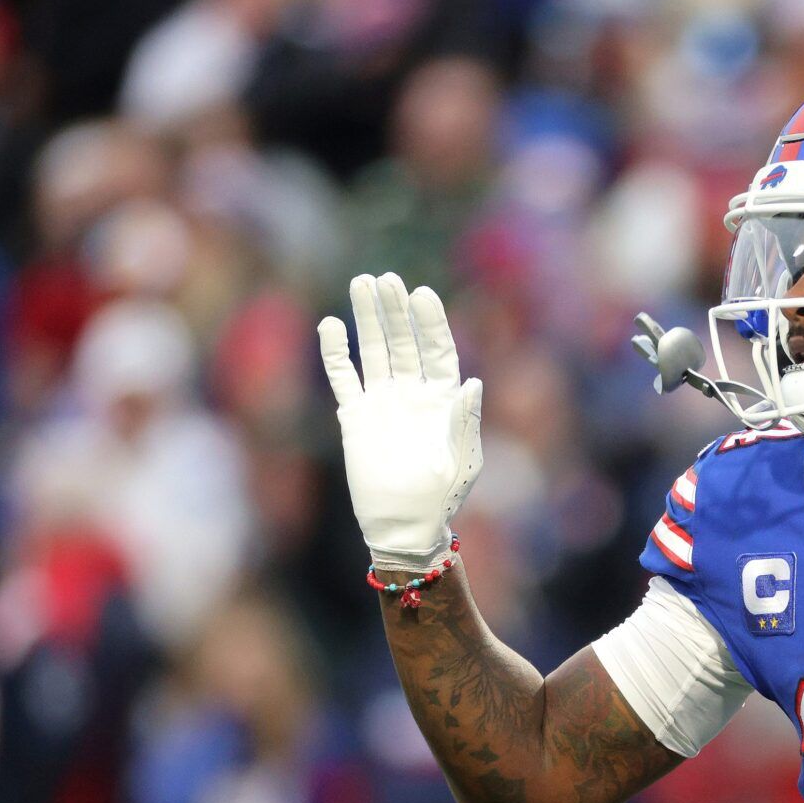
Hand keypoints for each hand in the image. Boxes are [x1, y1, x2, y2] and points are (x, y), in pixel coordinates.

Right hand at [319, 272, 482, 571]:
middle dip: (395, 310)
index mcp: (443, 398)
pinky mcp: (355, 415)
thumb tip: (473, 382)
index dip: (430, 322)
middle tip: (386, 279)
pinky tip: (330, 325)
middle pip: (403, 341)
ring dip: (367, 318)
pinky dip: (336, 352)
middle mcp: (413, 392)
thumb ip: (466, 420)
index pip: (437, 349)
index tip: (422, 294)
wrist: (406, 523)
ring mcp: (382, 400)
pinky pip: (343, 377)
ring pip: (373, 350)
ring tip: (361, 283)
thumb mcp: (463, 459)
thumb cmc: (443, 495)